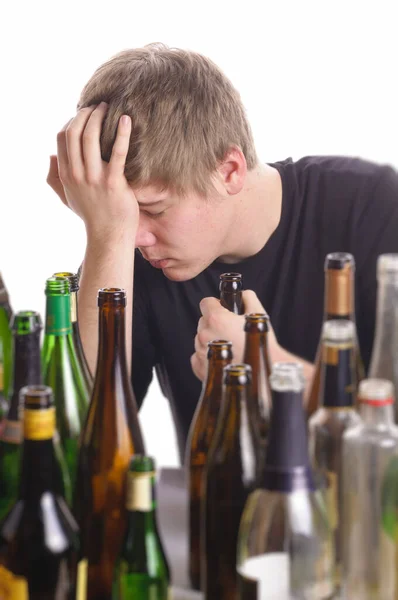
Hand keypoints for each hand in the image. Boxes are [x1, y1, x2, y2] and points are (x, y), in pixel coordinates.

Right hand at [47, 102, 138, 238]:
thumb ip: (55, 178)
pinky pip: (118, 152)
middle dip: (85, 114)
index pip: (62, 138)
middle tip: (98, 106)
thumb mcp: (67, 197)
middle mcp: (78, 174)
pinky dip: (122, 133)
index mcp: (66, 175)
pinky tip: (126, 119)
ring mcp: (95, 178)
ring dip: (99, 117)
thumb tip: (50, 157)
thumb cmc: (92, 215)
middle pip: (74, 133)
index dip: (71, 121)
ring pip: (91, 138)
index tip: (83, 114)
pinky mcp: (114, 183)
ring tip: (109, 107)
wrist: (109, 235)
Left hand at [191, 290, 279, 380]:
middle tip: (230, 330)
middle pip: (203, 321)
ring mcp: (201, 352)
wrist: (263, 373)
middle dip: (214, 322)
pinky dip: (207, 356)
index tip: (223, 309)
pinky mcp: (200, 368)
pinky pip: (197, 357)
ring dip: (211, 339)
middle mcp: (205, 334)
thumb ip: (248, 297)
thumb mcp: (259, 314)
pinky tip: (221, 358)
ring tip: (229, 346)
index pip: (205, 303)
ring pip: (200, 339)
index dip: (215, 304)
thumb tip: (242, 294)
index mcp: (216, 319)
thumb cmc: (261, 343)